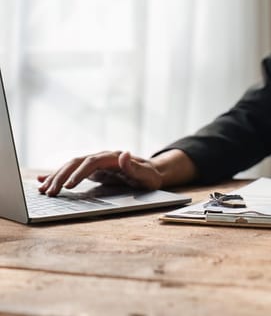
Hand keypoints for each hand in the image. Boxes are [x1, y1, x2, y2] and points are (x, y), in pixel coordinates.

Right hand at [37, 151, 162, 196]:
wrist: (151, 172)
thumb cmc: (149, 176)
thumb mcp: (147, 175)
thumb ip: (134, 167)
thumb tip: (124, 154)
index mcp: (113, 158)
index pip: (92, 162)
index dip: (79, 173)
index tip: (69, 186)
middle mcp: (101, 157)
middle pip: (76, 163)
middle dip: (62, 176)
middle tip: (50, 192)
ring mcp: (95, 163)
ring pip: (70, 166)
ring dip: (56, 177)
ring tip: (43, 190)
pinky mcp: (91, 170)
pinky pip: (71, 171)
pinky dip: (57, 175)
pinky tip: (43, 181)